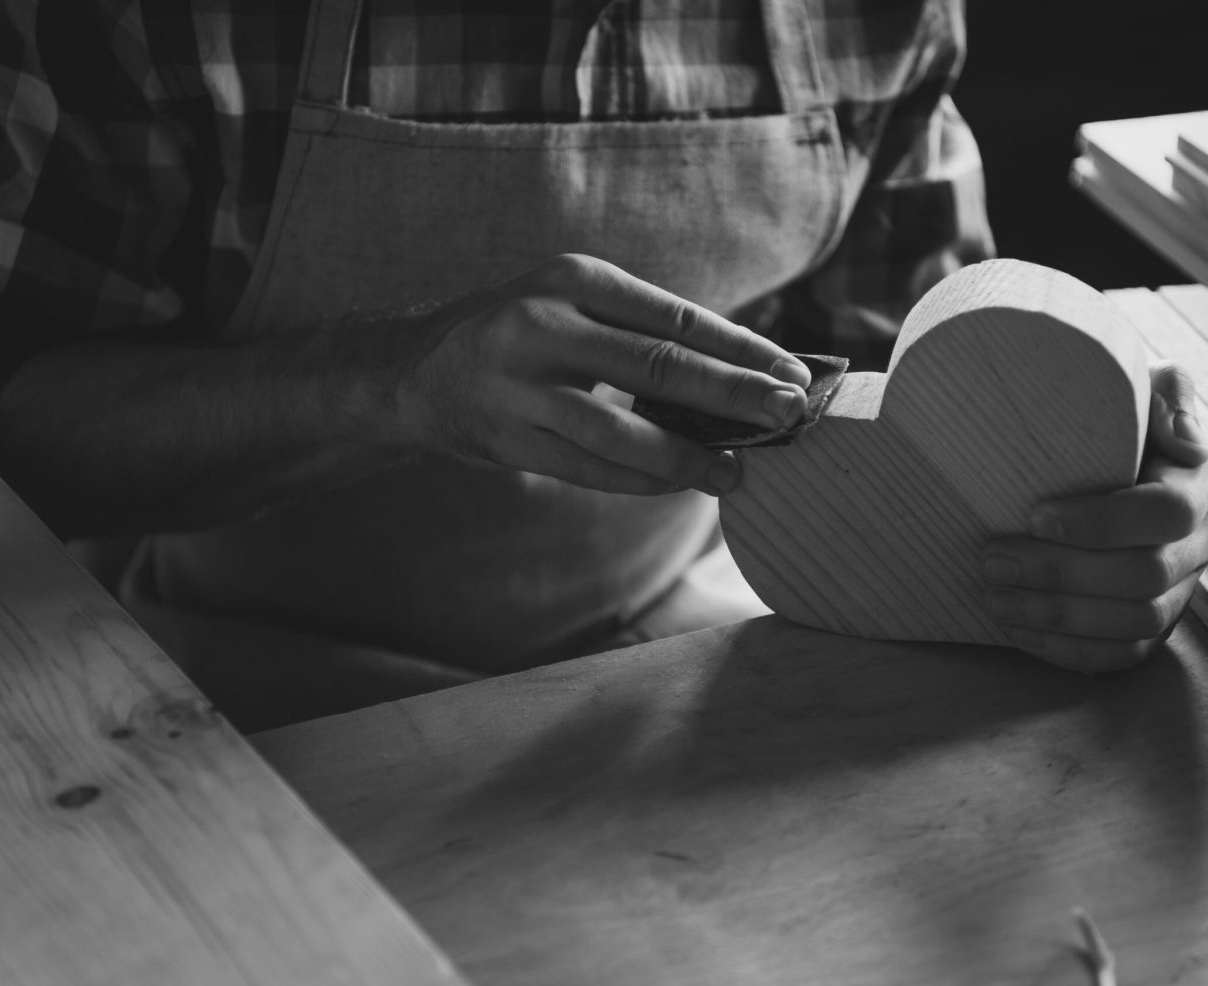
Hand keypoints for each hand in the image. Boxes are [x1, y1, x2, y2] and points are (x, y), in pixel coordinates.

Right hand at [373, 254, 811, 495]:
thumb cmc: (517, 333)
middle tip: (788, 415)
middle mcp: (544, 323)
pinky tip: (679, 486)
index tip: (793, 370)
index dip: (742, 347)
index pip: (676, 316)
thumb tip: (742, 369)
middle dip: (734, 396)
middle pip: (659, 366)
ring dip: (688, 456)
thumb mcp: (571, 301)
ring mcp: (519, 386)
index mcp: (573, 277)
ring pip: (622, 431)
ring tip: (736, 473)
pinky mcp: (505, 439)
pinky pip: (588, 468)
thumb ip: (641, 329)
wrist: (413, 370)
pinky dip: (640, 480)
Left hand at [978, 362, 1207, 671]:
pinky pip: (1121, 655)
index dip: (1101, 522)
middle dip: (1061, 573)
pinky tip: (1016, 628)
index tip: (1033, 516)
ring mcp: (1182, 588)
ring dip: (1056, 615)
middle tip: (991, 559)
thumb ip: (1162, 388)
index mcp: (1202, 480)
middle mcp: (1204, 540)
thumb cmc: (1107, 416)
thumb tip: (1177, 428)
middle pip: (1145, 577)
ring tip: (994, 595)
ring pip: (1133, 622)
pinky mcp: (1153, 624)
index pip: (1167, 513)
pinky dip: (1066, 650)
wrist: (1090, 457)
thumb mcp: (1133, 383)